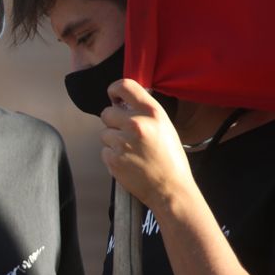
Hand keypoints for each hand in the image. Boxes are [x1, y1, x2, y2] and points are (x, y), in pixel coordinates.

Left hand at [100, 79, 195, 210]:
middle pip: (106, 113)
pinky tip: (128, 162)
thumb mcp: (164, 126)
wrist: (170, 188)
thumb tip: (122, 103)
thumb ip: (144, 113)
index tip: (113, 96)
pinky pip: (103, 151)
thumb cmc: (170, 159)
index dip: (114, 89)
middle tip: (126, 134)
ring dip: (112, 141)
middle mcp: (136, 124)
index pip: (125, 86)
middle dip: (112, 122)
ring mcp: (123, 141)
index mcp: (152, 112)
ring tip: (131, 152)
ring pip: (103, 133)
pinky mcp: (113, 158)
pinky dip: (112, 156)